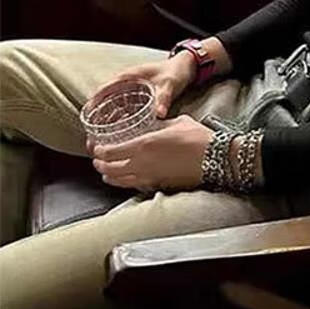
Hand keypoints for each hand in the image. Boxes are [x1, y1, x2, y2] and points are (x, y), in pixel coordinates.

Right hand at [84, 54, 195, 156]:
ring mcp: (132, 87)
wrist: (186, 67)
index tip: (86, 115)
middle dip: (97, 112)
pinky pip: (123, 105)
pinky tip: (119, 129)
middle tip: (92, 130)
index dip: (94, 101)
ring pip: (113, 102)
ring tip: (101, 133)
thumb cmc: (176, 71)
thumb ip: (163, 98)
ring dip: (107, 115)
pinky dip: (118, 115)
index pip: (105, 88)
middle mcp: (128, 81)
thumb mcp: (169, 85)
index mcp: (130, 75)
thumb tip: (159, 114)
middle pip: (105, 97)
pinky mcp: (138, 93)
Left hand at [92, 115, 212, 192]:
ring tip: (106, 170)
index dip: (99, 150)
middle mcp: (142, 164)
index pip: (111, 151)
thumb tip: (155, 125)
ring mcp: (149, 178)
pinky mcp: (158, 186)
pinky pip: (133, 186)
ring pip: (119, 181)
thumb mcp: (176, 122)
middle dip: (99, 164)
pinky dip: (124, 183)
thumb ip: (160, 125)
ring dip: (108, 176)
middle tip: (97, 158)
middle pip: (110, 169)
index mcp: (144, 144)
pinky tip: (125, 179)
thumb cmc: (197, 138)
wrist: (214, 158)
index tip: (95, 146)